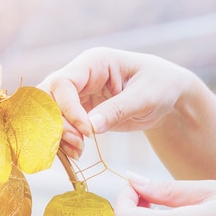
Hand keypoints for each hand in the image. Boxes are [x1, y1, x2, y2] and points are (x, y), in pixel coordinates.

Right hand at [37, 47, 192, 158]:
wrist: (167, 95)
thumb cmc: (160, 86)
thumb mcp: (145, 97)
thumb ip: (118, 109)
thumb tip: (90, 127)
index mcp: (94, 62)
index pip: (64, 83)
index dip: (69, 109)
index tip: (88, 132)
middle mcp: (79, 76)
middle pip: (48, 97)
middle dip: (56, 123)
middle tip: (78, 144)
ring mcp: (76, 94)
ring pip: (49, 114)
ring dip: (58, 135)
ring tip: (79, 152)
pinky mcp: (78, 111)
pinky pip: (60, 126)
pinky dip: (63, 141)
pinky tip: (77, 153)